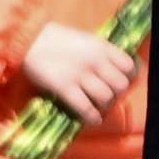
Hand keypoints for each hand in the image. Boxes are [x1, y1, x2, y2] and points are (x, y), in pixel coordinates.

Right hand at [19, 23, 141, 124]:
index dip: (129, 77)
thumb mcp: (84, 39)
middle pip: (120, 86)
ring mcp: (80, 75)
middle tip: (107, 96)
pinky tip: (92, 120)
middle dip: (116, 94)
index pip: (130, 66)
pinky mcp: (64, 87)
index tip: (122, 82)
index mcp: (102, 47)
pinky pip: (85, 108)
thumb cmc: (55, 38)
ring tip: (97, 107)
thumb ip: (101, 52)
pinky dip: (92, 117)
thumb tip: (114, 69)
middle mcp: (95, 61)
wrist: (28, 39)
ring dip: (103, 106)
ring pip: (106, 98)